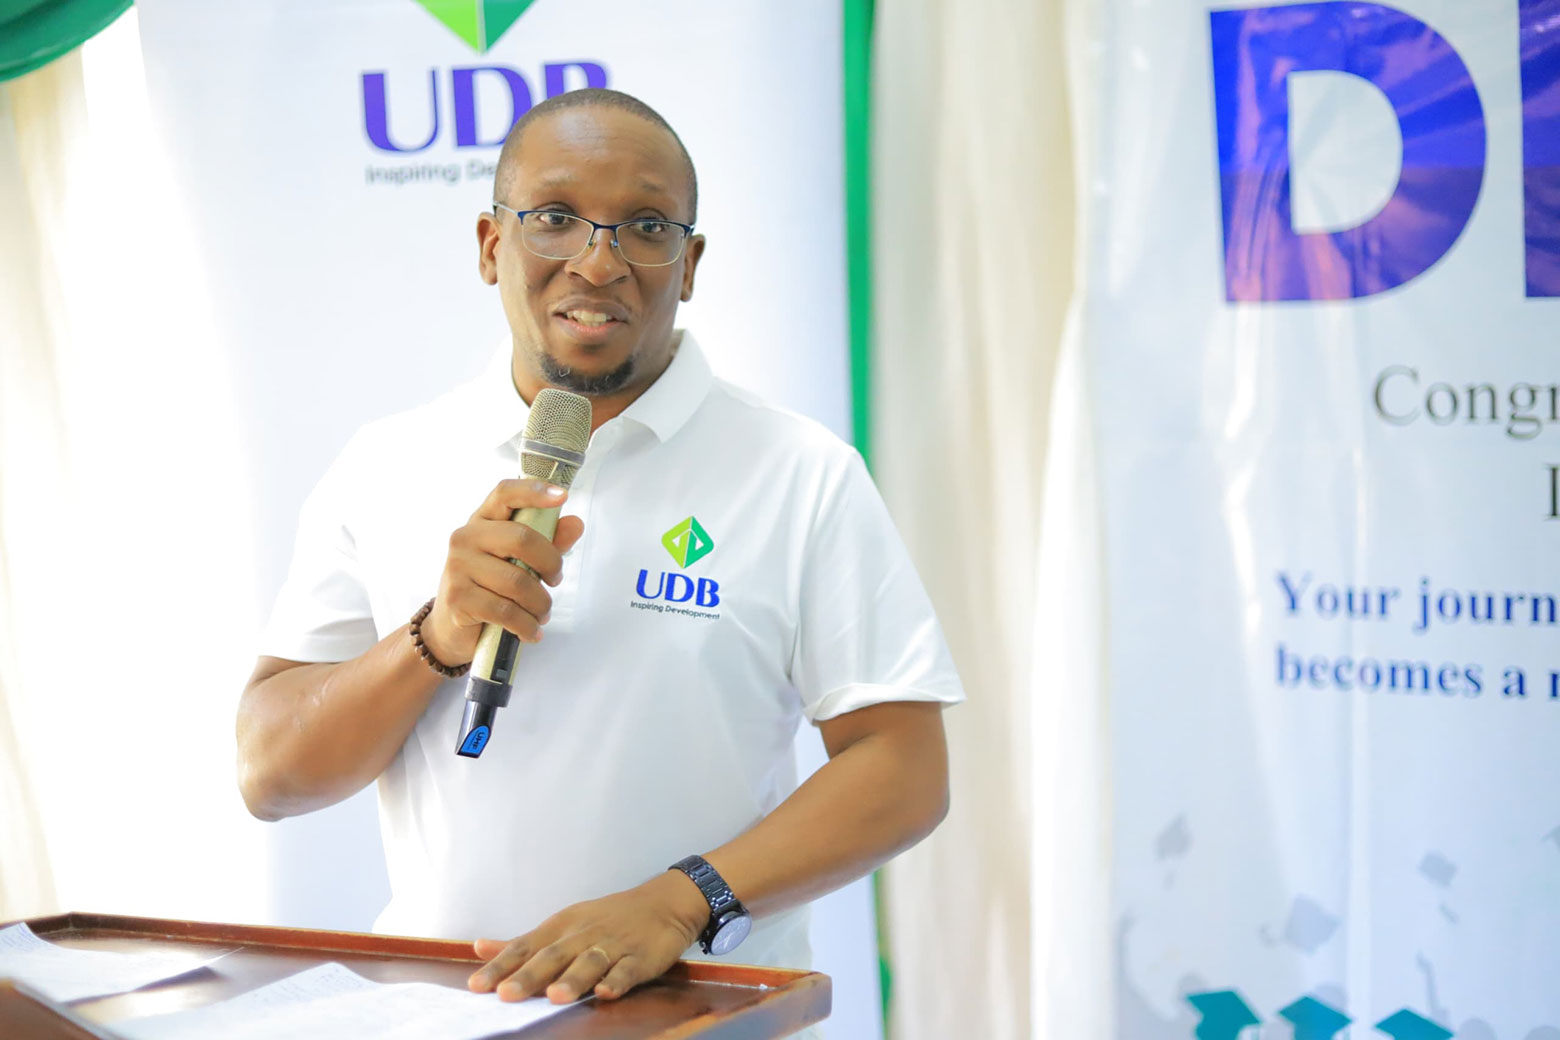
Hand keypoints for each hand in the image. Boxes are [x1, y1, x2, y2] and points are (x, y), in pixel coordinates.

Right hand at [421, 479, 585, 665]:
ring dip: (541, 604)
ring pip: (518, 582)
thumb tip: (576, 524)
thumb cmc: (491, 587)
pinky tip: (532, 631)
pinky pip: (506, 611)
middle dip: (550, 563)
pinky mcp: (458, 599)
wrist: (451, 628)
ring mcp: (458, 568)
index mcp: (482, 521)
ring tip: (542, 613)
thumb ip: (548, 542)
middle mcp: (465, 538)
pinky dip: (527, 625)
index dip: (533, 491)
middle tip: (555, 580)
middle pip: (521, 539)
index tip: (563, 496)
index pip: (505, 493)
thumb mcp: (519, 561)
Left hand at [467, 872, 710, 1003]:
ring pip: (590, 962)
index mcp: (561, 928)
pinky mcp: (640, 958)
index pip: (525, 946)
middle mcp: (583, 935)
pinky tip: (607, 992)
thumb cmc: (605, 919)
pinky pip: (628, 970)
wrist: (661, 903)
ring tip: (555, 997)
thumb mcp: (562, 925)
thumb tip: (479, 948)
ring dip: (573, 979)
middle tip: (506, 995)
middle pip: (553, 956)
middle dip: (530, 976)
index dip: (501, 965)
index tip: (477, 986)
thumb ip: (523, 942)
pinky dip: (617, 980)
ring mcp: (612, 946)